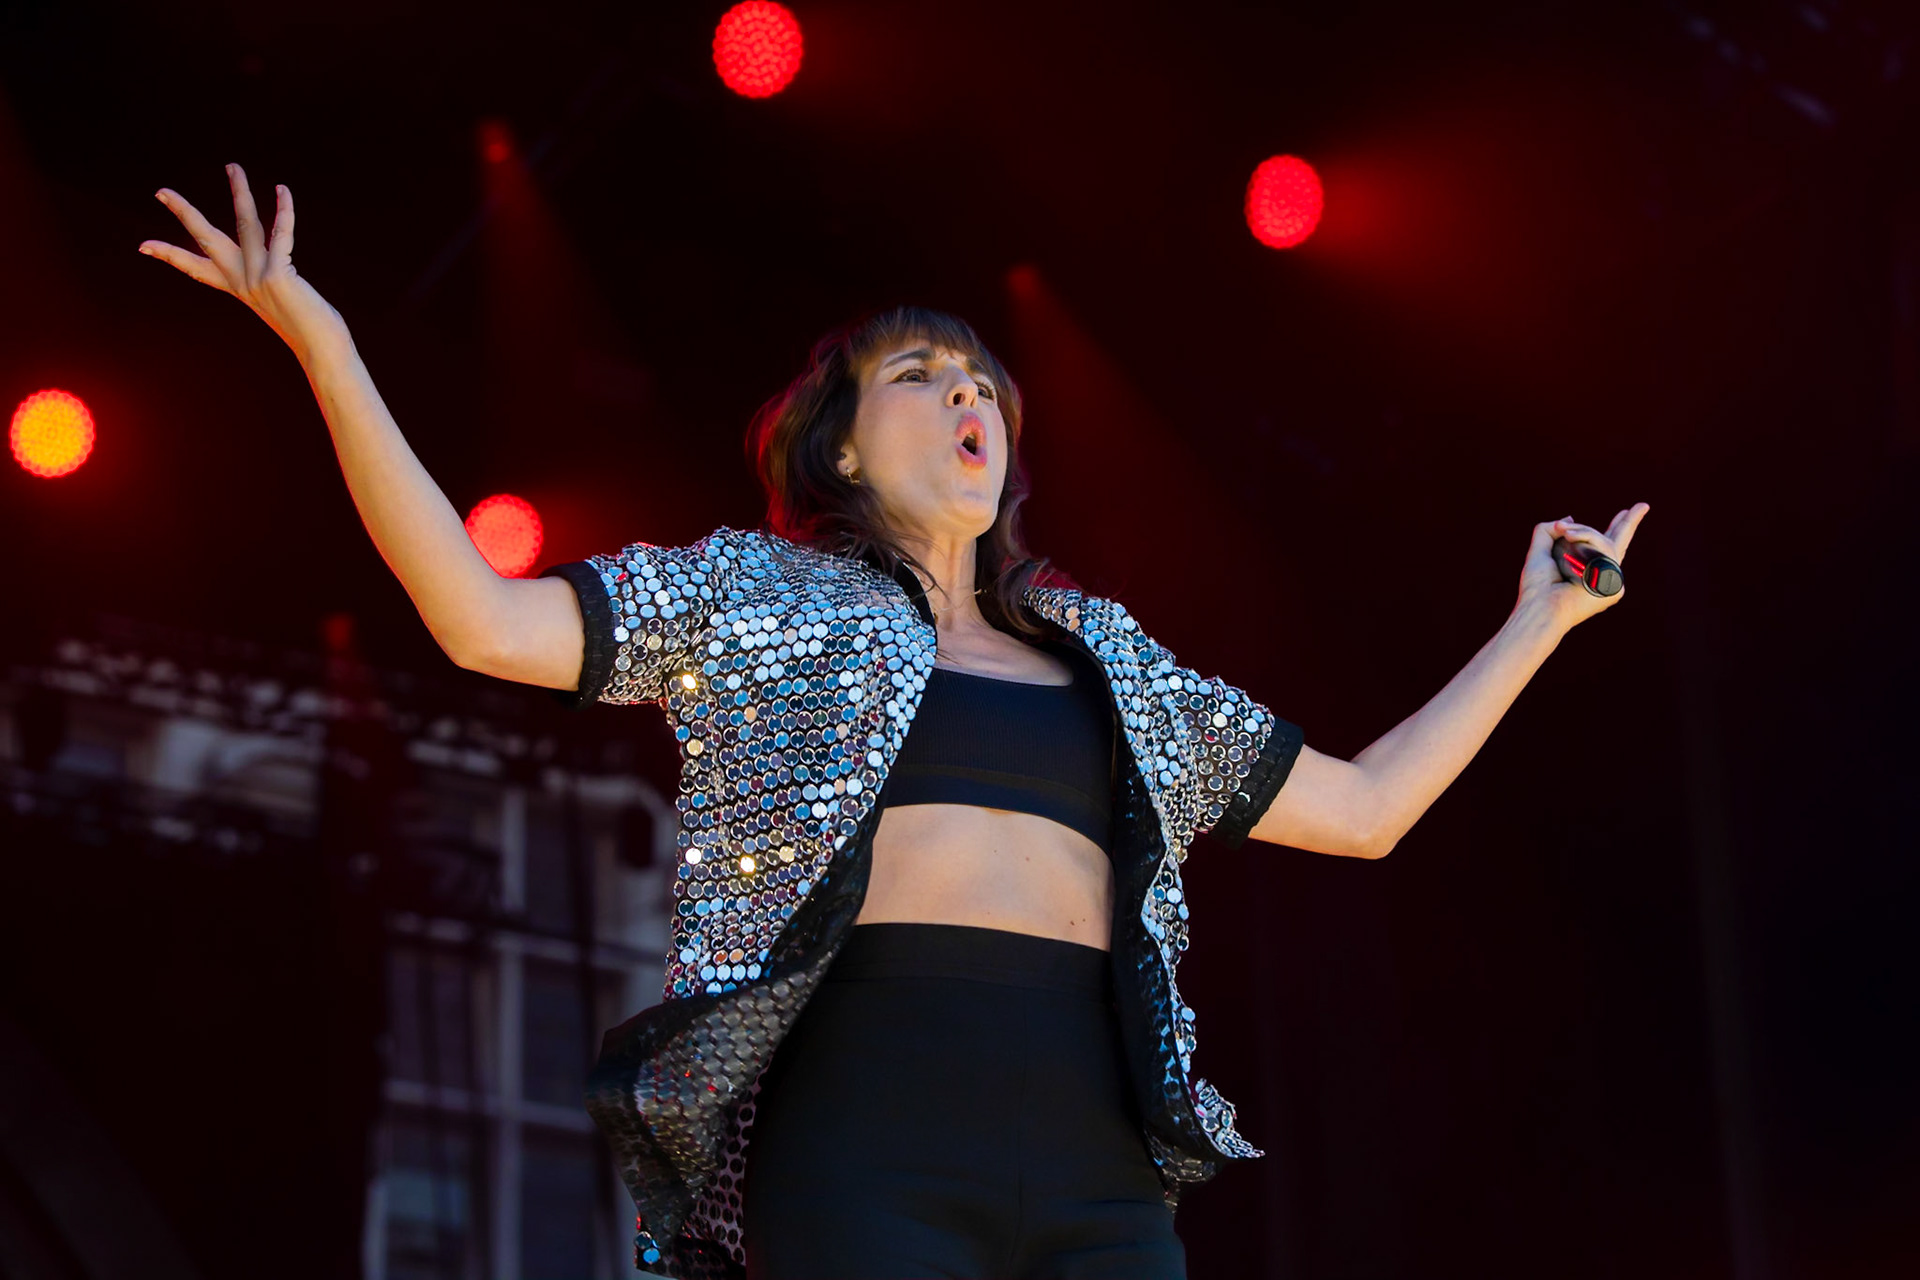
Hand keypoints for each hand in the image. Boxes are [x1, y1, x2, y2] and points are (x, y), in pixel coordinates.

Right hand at [139, 163, 349, 363]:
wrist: (323, 352)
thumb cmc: (311, 330)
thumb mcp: (283, 305)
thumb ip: (274, 286)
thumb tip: (279, 275)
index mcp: (240, 290)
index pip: (197, 269)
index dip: (171, 256)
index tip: (143, 246)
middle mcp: (244, 282)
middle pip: (206, 240)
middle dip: (184, 213)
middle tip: (161, 191)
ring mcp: (259, 278)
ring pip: (245, 224)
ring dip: (240, 191)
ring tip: (233, 166)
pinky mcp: (279, 276)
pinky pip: (280, 234)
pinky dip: (283, 211)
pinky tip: (282, 190)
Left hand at [1515, 502, 1650, 631]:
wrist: (1540, 606)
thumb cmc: (1538, 585)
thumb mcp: (1540, 550)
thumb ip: (1551, 530)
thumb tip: (1570, 517)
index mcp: (1587, 567)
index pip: (1605, 545)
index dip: (1616, 527)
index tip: (1625, 512)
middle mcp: (1602, 573)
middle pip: (1620, 542)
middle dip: (1630, 522)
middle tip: (1643, 505)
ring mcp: (1611, 580)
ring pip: (1603, 541)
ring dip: (1582, 531)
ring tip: (1565, 532)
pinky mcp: (1615, 584)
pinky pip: (1603, 550)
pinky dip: (1586, 544)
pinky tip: (1571, 559)